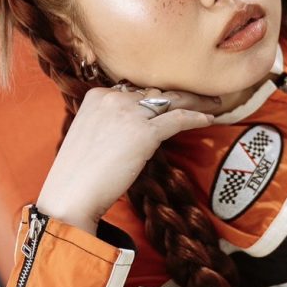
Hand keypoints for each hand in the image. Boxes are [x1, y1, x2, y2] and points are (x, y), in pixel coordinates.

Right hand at [35, 83, 221, 230]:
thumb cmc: (80, 175)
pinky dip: (197, 117)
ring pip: (171, 100)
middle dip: (179, 94)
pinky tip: (210, 118)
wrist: (72, 195)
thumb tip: (135, 129)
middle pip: (155, 92)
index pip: (135, 91)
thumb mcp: (90, 135)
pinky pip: (178, 119)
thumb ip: (110, 123)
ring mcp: (129, 113)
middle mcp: (113, 98)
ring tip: (214, 102)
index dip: (156, 96)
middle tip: (201, 95)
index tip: (171, 99)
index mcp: (97, 96)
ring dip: (195, 100)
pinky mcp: (144, 132)